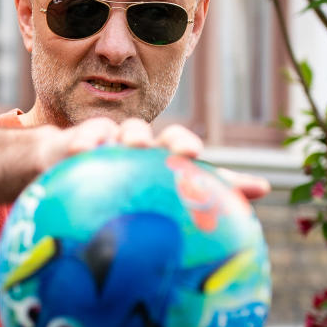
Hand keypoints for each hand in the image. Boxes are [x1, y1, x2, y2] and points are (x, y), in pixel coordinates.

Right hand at [36, 117, 270, 200]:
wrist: (61, 182)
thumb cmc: (117, 188)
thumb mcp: (157, 195)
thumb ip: (207, 193)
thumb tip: (265, 187)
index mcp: (153, 156)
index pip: (176, 144)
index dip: (185, 146)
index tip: (194, 155)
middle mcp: (130, 145)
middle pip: (149, 132)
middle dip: (162, 138)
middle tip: (172, 149)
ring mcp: (100, 144)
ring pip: (118, 131)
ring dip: (127, 134)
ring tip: (131, 145)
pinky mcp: (68, 147)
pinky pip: (76, 142)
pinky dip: (83, 143)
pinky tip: (81, 152)